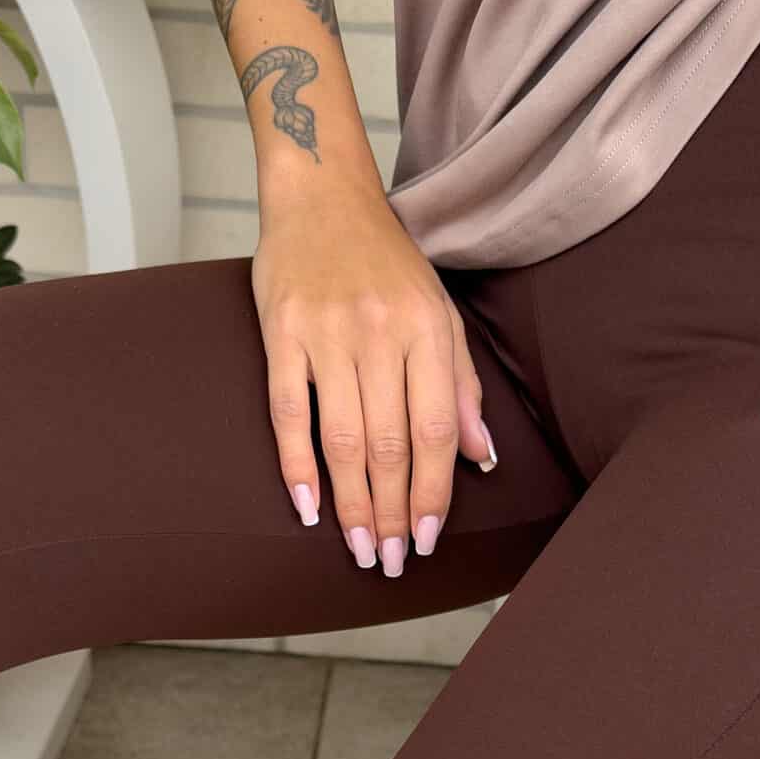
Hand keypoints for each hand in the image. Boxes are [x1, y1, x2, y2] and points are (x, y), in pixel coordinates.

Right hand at [251, 175, 497, 576]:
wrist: (322, 198)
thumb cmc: (387, 263)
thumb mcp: (441, 313)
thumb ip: (461, 387)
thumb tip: (479, 457)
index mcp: (427, 331)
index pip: (433, 431)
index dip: (433, 492)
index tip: (428, 538)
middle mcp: (379, 333)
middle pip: (388, 443)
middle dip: (393, 511)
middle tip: (391, 560)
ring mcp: (326, 333)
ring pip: (340, 436)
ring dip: (351, 502)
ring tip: (360, 548)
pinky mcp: (280, 332)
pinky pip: (287, 411)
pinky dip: (296, 465)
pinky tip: (307, 508)